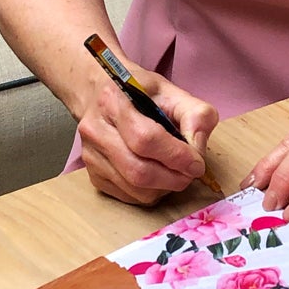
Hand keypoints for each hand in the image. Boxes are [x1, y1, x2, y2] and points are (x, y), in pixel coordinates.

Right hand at [76, 66, 218, 206]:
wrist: (96, 94)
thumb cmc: (136, 93)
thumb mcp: (171, 91)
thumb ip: (194, 115)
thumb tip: (198, 150)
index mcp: (114, 101)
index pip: (145, 139)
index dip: (176, 156)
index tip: (196, 163)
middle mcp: (95, 130)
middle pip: (138, 171)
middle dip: (173, 178)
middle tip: (190, 173)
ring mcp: (90, 155)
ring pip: (134, 189)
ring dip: (164, 188)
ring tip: (175, 173)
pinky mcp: (92, 175)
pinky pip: (127, 196)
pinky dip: (150, 192)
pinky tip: (157, 176)